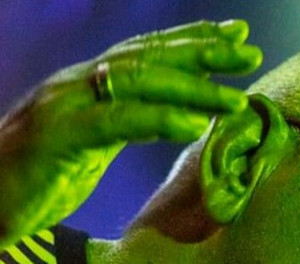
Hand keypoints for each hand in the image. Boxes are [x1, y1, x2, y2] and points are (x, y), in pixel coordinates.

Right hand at [0, 20, 260, 244]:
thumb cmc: (39, 176)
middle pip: (148, 59)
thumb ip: (126, 124)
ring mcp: (66, 105)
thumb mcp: (92, 145)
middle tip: (247, 52)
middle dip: (201, 52)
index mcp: (89, 86)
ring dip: (190, 88)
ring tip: (233, 97)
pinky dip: (156, 120)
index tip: (235, 37)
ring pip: (137, 84)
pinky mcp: (59, 136)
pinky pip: (115, 123)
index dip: (192, 41)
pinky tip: (192, 124)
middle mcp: (79, 84)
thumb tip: (173, 119)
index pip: (147, 55)